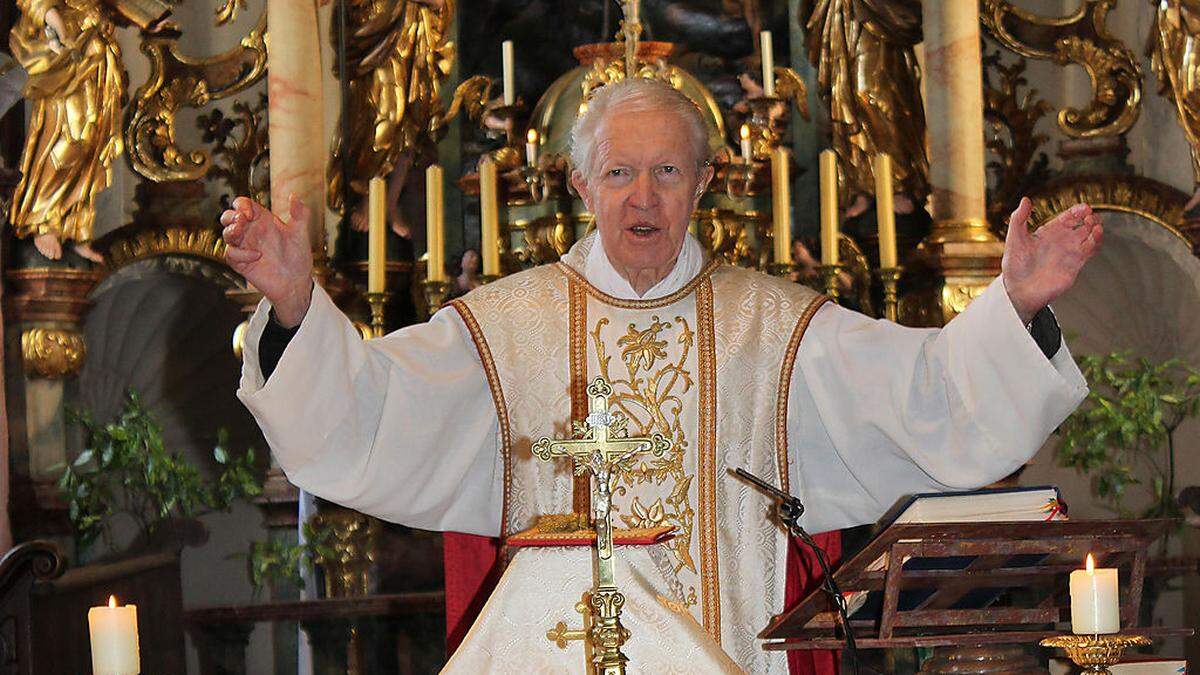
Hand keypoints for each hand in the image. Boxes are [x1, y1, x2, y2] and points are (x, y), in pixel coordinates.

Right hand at [221, 194, 313, 326]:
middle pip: (228, 217)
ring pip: (226, 234)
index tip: (250, 213)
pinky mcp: (242, 263)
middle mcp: (251, 232)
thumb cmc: (298, 257)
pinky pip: (231, 254)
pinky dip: (240, 253)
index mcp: (262, 221)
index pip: (243, 205)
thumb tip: (294, 196)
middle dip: (231, 216)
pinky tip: (257, 255)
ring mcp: (245, 247)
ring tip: (241, 232)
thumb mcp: (301, 233)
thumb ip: (300, 214)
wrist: (297, 282)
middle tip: (242, 221)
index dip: (242, 205)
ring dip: (230, 231)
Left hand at [1001, 197, 1102, 323]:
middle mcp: (1061, 241)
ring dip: (1096, 229)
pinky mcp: (1076, 264)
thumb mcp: (1015, 238)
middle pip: (1083, 225)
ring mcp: (1069, 252)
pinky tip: (1096, 236)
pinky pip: (1090, 251)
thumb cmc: (1015, 266)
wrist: (1020, 290)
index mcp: (1048, 232)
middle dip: (1090, 218)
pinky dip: (1096, 242)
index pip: (1068, 217)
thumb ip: (1019, 218)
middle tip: (1091, 217)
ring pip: (1089, 237)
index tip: (1084, 208)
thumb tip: (1025, 200)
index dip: (1078, 211)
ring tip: (1095, 225)